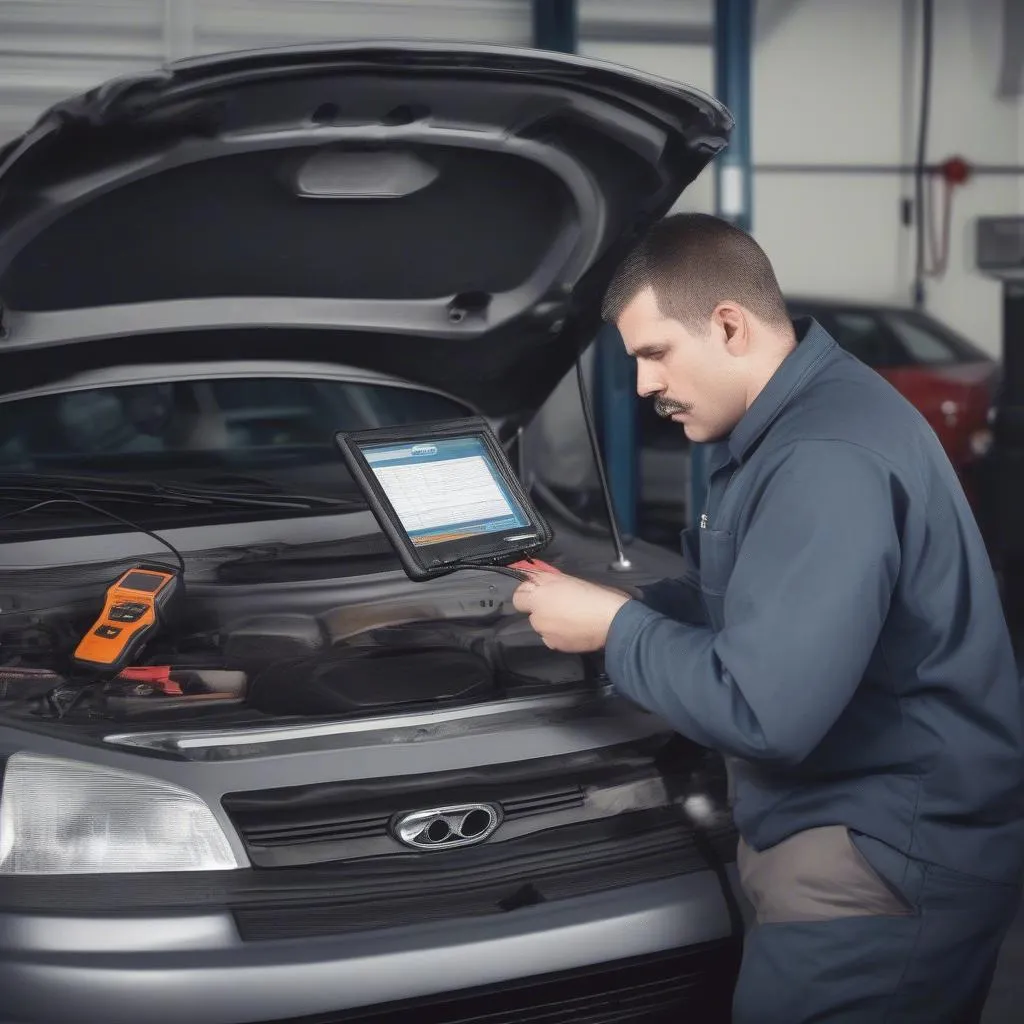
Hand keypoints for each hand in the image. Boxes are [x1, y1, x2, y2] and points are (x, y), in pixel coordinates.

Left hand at [512, 572, 630, 652]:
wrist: (613, 621)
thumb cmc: (594, 595)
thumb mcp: (567, 579)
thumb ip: (545, 578)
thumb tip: (531, 574)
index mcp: (539, 596)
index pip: (518, 597)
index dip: (528, 593)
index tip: (540, 591)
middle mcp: (537, 617)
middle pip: (531, 612)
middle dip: (542, 608)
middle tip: (561, 604)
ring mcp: (545, 634)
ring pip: (542, 626)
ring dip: (551, 622)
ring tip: (571, 618)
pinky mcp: (555, 646)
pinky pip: (551, 638)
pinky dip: (559, 634)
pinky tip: (574, 629)